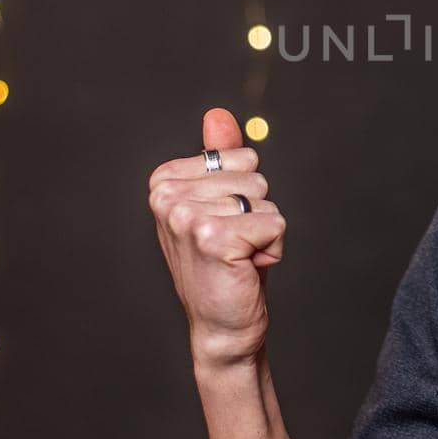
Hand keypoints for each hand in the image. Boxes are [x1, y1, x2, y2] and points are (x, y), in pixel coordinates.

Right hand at [148, 108, 286, 369]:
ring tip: (239, 257)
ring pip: (265, 200)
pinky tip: (246, 267)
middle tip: (233, 246)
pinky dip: (272, 248)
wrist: (222, 324)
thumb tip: (218, 114)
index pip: (242, 156)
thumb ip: (220, 157)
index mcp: (165, 181)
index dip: (245, 193)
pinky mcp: (212, 238)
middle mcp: (168, 196)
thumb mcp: (221, 203)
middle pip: (256, 177)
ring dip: (264, 232)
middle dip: (257, 213)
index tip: (224, 223)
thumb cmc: (224, 263)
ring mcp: (187, 216)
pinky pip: (273, 222)